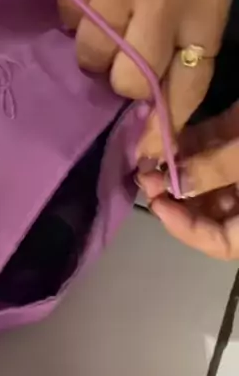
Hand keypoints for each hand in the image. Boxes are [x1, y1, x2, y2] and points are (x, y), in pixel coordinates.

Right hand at [50, 0, 230, 150]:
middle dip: (116, 80)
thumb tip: (150, 105)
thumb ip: (184, 39)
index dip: (164, 123)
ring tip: (100, 4)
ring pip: (92, 52)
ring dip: (90, 40)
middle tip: (112, 57)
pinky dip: (71, 8)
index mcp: (210, 5)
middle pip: (132, 79)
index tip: (144, 150)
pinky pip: (67, 17)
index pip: (190, 83)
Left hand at [140, 103, 238, 259]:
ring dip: (173, 167)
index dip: (186, 228)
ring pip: (203, 176)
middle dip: (172, 194)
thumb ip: (216, 170)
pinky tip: (161, 132)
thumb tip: (175, 183)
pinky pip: (208, 144)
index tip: (158, 204)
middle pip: (208, 209)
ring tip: (147, 154)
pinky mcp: (237, 132)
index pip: (221, 243)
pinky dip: (185, 141)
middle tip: (146, 174)